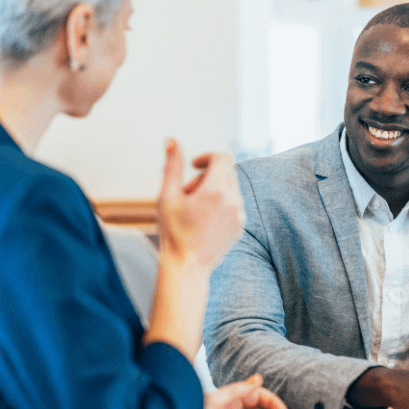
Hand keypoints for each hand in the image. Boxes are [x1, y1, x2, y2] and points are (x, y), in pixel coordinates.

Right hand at [157, 139, 244, 267]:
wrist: (188, 267)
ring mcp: (240, 214)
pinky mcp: (241, 226)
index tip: (194, 166)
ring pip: (230, 188)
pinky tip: (204, 221)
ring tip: (195, 210)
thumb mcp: (167, 196)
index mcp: (215, 191)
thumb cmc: (173, 232)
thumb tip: (172, 141)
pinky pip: (234, 204)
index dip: (207, 157)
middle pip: (226, 172)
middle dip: (207, 176)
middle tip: (187, 195)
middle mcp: (233, 201)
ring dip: (214, 190)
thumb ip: (171, 166)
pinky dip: (221, 204)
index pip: (223, 157)